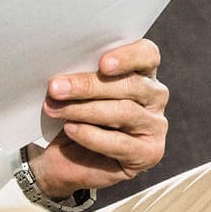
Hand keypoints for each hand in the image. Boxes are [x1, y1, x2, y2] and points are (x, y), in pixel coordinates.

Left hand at [28, 39, 168, 198]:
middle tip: (56, 88)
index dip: (128, 56)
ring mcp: (155, 125)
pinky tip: (71, 129)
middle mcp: (155, 96)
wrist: (62, 156)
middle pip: (131, 84)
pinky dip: (91, 135)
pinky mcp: (148, 153)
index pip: (147, 54)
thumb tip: (66, 67)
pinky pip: (120, 142)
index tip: (102, 64)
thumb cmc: (72, 112)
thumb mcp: (75, 89)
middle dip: (89, 86)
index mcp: (142, 70)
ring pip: (124, 112)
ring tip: (55, 109)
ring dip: (84, 110)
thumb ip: (81, 73)